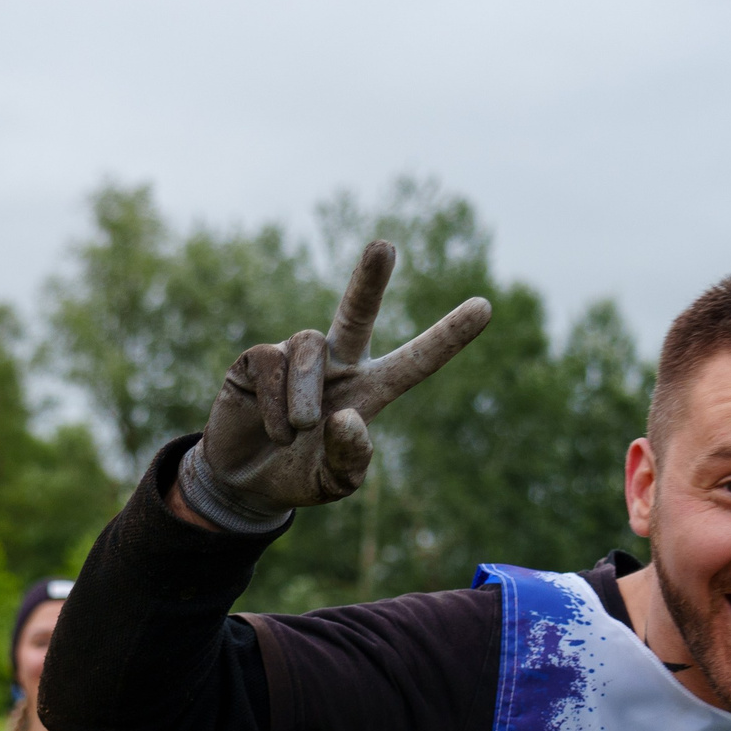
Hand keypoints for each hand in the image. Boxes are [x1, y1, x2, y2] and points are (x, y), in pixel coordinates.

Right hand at [174, 241, 492, 532]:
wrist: (245, 483)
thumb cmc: (301, 475)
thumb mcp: (333, 483)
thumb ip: (349, 458)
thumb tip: (347, 416)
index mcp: (370, 391)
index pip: (415, 361)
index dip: (447, 336)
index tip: (485, 307)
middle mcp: (338, 363)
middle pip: (357, 312)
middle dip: (369, 280)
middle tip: (384, 247)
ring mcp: (296, 357)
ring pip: (309, 351)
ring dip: (305, 399)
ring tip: (297, 431)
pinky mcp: (257, 359)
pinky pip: (271, 364)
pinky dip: (275, 403)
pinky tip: (275, 430)